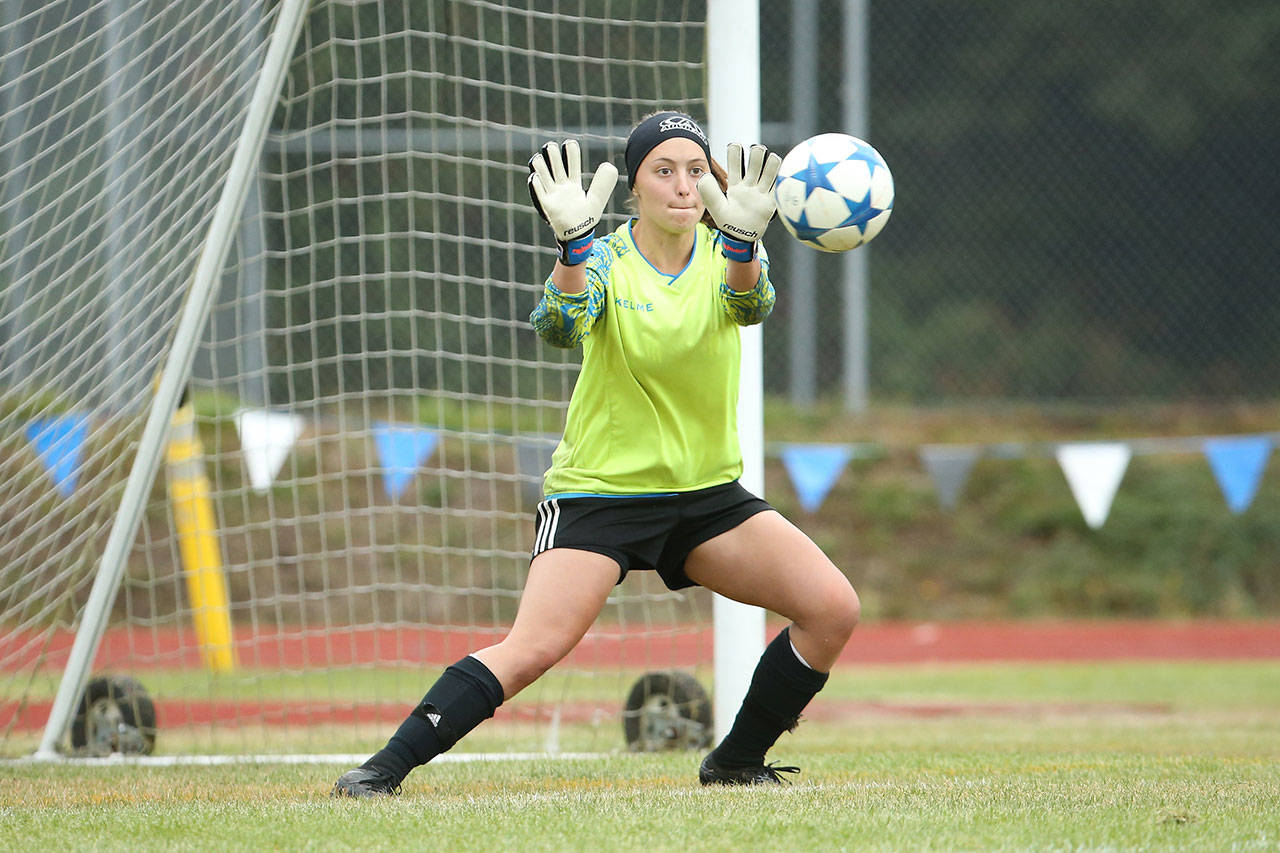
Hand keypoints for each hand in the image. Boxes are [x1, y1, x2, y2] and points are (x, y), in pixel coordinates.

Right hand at [527, 140, 617, 264]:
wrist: (577, 235)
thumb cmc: (586, 218)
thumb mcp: (596, 199)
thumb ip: (603, 183)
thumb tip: (609, 165)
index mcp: (574, 184)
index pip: (572, 165)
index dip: (571, 154)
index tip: (569, 144)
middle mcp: (562, 187)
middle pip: (557, 167)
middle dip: (553, 156)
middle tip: (550, 146)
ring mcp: (553, 195)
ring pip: (545, 177)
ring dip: (541, 167)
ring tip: (538, 158)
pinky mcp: (547, 205)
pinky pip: (539, 193)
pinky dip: (536, 184)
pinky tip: (534, 177)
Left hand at [696, 143, 780, 261]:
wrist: (742, 238)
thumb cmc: (728, 222)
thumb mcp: (717, 208)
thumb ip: (709, 193)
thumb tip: (704, 175)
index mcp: (735, 184)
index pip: (735, 163)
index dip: (735, 152)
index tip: (736, 145)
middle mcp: (749, 184)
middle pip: (755, 163)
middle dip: (757, 153)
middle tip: (757, 149)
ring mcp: (761, 191)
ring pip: (769, 171)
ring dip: (771, 162)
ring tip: (771, 158)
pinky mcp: (771, 200)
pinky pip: (778, 186)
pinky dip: (782, 177)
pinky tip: (784, 170)